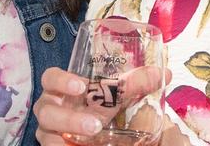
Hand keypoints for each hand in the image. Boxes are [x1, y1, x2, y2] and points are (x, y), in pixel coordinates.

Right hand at [34, 66, 171, 144]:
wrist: (94, 137)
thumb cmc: (100, 110)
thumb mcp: (117, 98)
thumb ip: (137, 85)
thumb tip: (165, 73)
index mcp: (63, 91)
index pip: (50, 78)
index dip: (60, 80)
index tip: (81, 85)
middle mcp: (51, 109)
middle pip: (44, 109)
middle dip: (69, 117)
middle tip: (95, 123)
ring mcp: (49, 132)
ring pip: (47, 133)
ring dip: (71, 134)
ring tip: (93, 134)